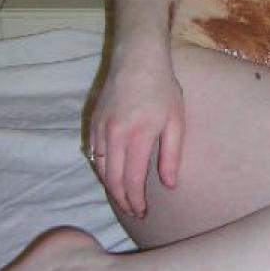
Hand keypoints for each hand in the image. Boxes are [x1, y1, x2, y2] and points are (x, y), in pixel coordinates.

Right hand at [87, 42, 184, 217]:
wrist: (137, 58)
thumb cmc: (162, 88)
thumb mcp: (176, 121)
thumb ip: (171, 155)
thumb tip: (169, 185)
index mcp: (137, 137)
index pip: (131, 180)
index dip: (136, 201)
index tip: (142, 212)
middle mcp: (114, 136)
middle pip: (112, 180)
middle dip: (122, 200)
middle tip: (133, 212)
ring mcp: (100, 128)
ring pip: (100, 168)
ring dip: (110, 187)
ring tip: (123, 198)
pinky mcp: (93, 121)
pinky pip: (94, 153)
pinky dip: (101, 168)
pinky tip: (111, 174)